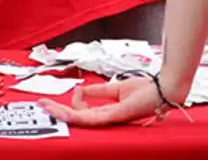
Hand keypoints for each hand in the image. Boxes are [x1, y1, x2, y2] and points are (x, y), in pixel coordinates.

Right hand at [38, 76, 171, 127]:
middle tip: (42, 104)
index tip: (76, 89)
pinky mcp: (116, 116)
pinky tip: (66, 113)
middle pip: (77, 118)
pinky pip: (92, 119)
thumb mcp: (117, 87)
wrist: (165, 89)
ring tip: (47, 106)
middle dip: (58, 111)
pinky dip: (76, 116)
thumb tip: (81, 88)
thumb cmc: (147, 90)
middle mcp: (108, 118)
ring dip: (61, 113)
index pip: (83, 112)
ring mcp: (111, 118)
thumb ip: (98, 90)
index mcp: (108, 111)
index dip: (73, 102)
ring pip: (80, 120)